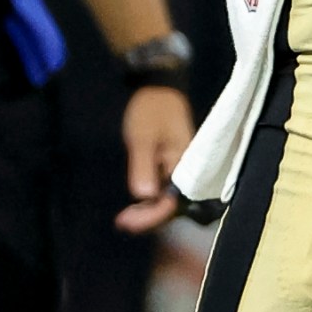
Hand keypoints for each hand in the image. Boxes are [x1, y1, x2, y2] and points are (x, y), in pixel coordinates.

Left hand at [116, 84, 193, 233]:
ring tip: (124, 220)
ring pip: (170, 201)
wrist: (159, 88)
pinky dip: (150, 202)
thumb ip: (143, 166)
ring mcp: (182, 170)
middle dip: (149, 219)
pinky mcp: (174, 168)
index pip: (174, 201)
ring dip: (149, 213)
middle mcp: (189, 171)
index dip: (152, 215)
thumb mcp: (142, 136)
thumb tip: (145, 197)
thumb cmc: (151, 109)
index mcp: (186, 163)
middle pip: (174, 206)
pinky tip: (134, 207)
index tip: (128, 222)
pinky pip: (166, 192)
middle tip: (122, 223)